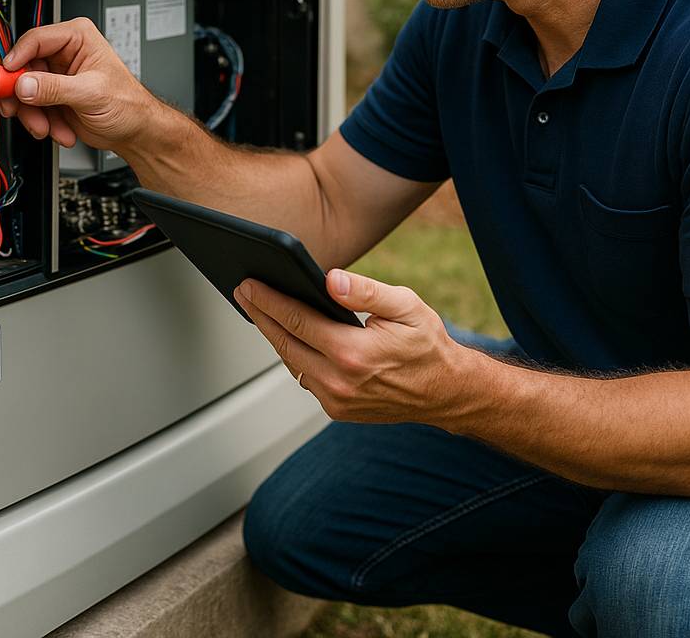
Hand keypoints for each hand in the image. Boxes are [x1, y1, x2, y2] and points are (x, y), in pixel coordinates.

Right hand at [0, 17, 155, 149]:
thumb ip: (55, 89)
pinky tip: (60, 130)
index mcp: (77, 38)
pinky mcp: (51, 95)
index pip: (35, 40)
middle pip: (23, 68)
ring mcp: (55, 75)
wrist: (135, 131)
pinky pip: (30, 107)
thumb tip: (25, 85)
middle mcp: (64, 53)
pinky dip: (41, 122)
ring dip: (34, 114)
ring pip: (23, 91)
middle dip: (23, 96)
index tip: (5, 79)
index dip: (16, 59)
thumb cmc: (128, 104)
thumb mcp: (91, 94)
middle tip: (19, 111)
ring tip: (51, 128)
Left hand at [234, 268, 462, 424]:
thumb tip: (330, 279)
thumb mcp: (406, 307)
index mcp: (353, 354)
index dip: (268, 300)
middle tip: (242, 291)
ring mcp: (336, 400)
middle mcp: (339, 382)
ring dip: (273, 335)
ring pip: (291, 361)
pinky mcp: (336, 409)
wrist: (447, 392)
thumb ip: (367, 291)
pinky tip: (286, 333)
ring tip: (258, 308)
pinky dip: (292, 353)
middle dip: (260, 315)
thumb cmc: (428, 345)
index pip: (297, 321)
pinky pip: (304, 376)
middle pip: (284, 343)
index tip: (249, 284)